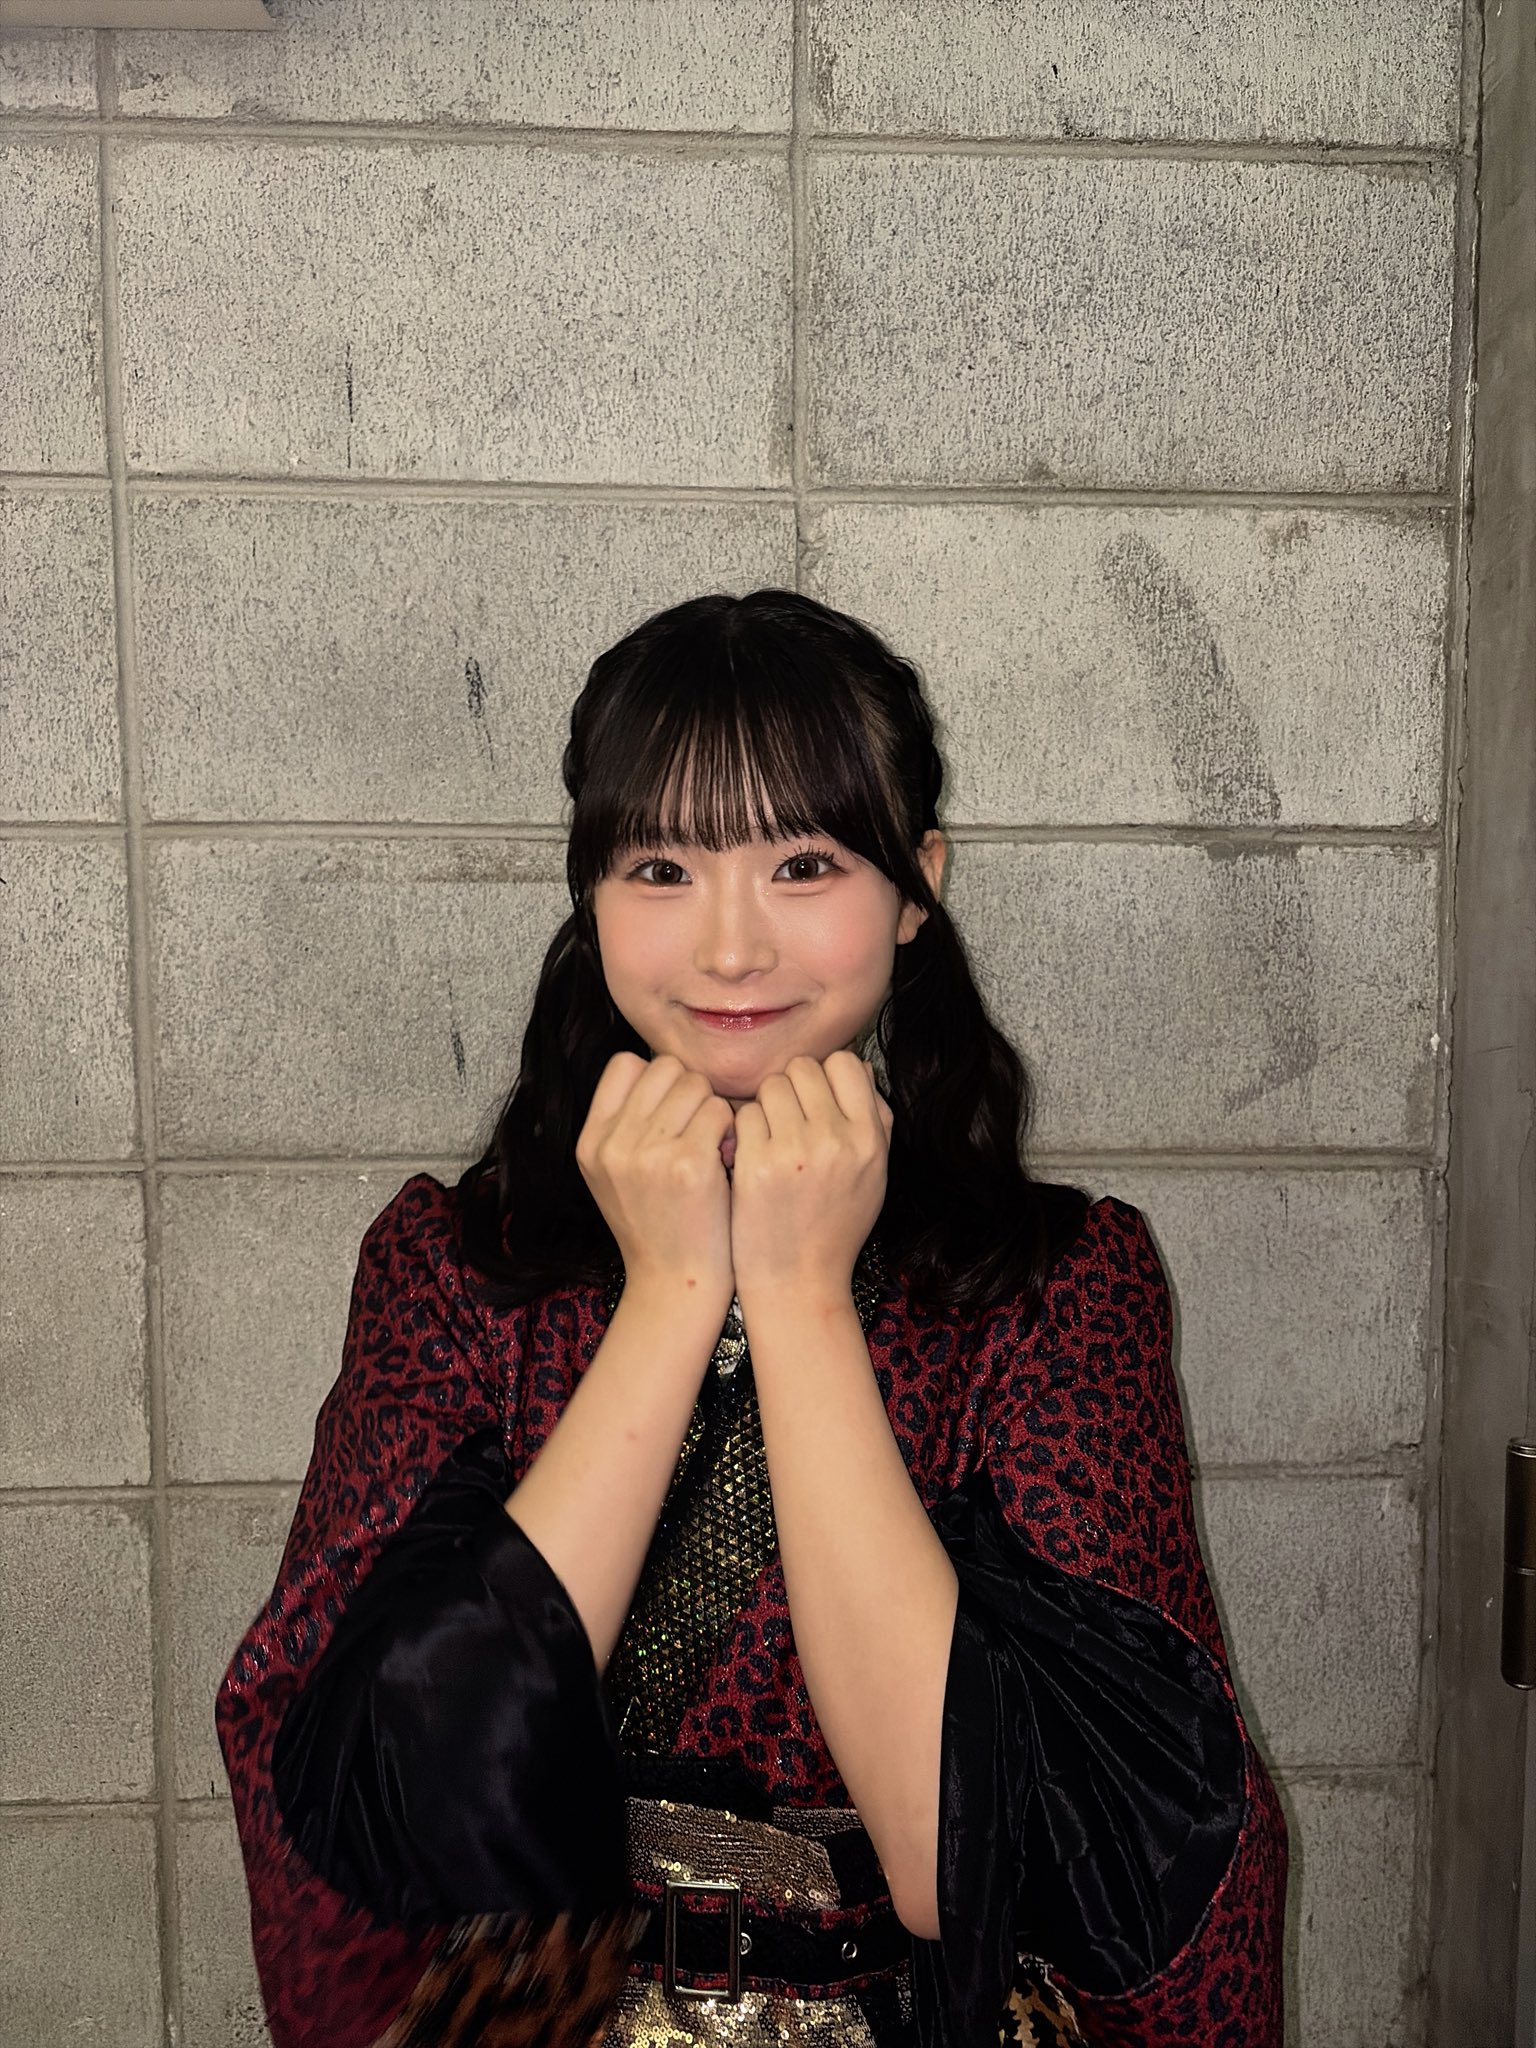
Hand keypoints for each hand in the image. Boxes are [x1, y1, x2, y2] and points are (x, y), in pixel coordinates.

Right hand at [575, 1052, 736, 1313]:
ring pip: (696, 1084)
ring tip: (712, 1146)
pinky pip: (720, 1111)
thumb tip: (662, 1070)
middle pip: (665, 1068)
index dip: (657, 1080)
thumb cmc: (658, 1225)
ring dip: (713, 1109)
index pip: (624, 1064)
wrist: (676, 1283)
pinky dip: (731, 1129)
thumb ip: (625, 1123)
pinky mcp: (688, 1164)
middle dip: (690, 1092)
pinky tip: (727, 1158)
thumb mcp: (616, 1175)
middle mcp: (612, 1144)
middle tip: (698, 1131)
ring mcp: (648, 1153)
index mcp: (591, 1142)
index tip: (671, 1111)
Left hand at [728, 1051, 893, 1300]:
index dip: (825, 1076)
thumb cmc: (835, 1227)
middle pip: (802, 1068)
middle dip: (791, 1089)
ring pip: (769, 1087)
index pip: (845, 1063)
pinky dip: (743, 1131)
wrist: (799, 1282)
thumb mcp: (874, 1174)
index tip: (815, 1101)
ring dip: (764, 1107)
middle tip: (786, 1122)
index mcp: (869, 1139)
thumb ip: (875, 1119)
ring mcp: (795, 1151)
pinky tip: (749, 1157)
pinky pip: (743, 1115)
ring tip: (769, 1141)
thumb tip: (856, 1069)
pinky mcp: (756, 1165)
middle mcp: (836, 1140)